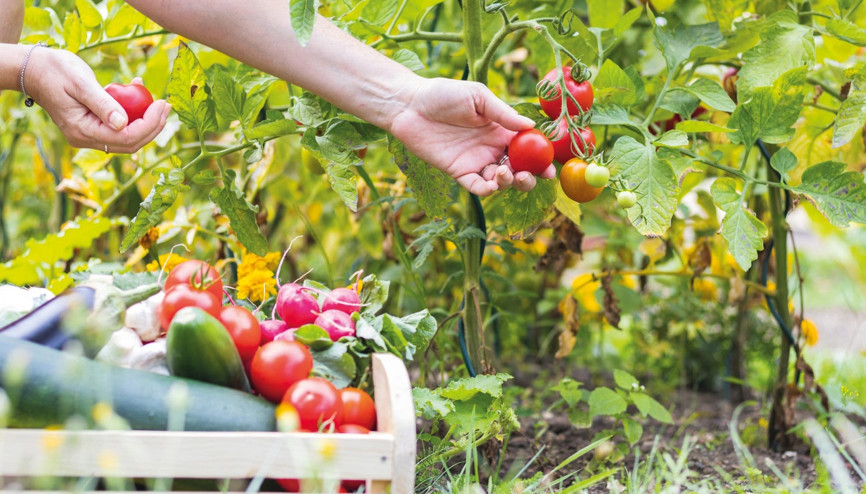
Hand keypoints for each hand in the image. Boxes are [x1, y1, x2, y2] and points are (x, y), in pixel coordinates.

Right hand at [25, 48, 169, 152]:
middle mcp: (86, 139)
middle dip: (153, 126)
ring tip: (156, 99)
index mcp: (82, 131)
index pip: (126, 138)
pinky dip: (133, 113)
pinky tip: (137, 90)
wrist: (35, 70)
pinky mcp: (94, 127)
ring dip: (146, 120)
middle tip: (166, 105)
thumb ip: (103, 104)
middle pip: (130, 142)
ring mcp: (90, 135)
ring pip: (127, 137)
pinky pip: (120, 126)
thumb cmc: (55, 71)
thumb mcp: (81, 83)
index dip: (150, 125)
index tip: (162, 104)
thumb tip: (123, 124)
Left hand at [388, 77, 555, 195]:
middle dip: (529, 177)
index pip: (528, 148)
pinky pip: (477, 187)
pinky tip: (493, 183)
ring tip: (505, 172)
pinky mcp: (459, 172)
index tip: (550, 166)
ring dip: (509, 182)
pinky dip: (488, 190)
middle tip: (530, 175)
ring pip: (500, 182)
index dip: (541, 158)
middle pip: (519, 169)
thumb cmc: (444, 94)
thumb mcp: (478, 97)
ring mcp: (476, 162)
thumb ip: (503, 113)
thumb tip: (530, 126)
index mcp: (502, 130)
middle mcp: (492, 148)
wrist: (410, 104)